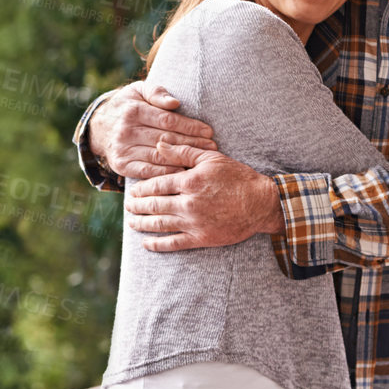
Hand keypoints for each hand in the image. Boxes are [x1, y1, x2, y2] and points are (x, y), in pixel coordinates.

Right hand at [89, 82, 216, 180]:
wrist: (99, 126)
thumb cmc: (127, 105)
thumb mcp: (137, 90)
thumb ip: (156, 92)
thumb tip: (175, 103)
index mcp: (132, 110)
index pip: (167, 121)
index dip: (190, 127)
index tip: (209, 132)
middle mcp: (126, 131)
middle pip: (166, 140)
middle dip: (191, 144)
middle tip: (212, 148)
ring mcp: (122, 150)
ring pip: (159, 156)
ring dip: (182, 159)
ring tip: (201, 161)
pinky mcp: (121, 165)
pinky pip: (147, 171)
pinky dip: (165, 173)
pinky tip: (182, 172)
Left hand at [124, 140, 282, 250]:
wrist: (261, 204)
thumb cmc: (238, 177)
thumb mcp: (211, 158)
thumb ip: (183, 150)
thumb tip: (159, 143)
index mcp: (189, 181)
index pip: (156, 185)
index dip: (141, 188)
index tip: (132, 190)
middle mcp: (188, 203)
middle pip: (154, 205)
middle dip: (137, 206)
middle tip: (127, 206)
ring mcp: (193, 223)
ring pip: (159, 224)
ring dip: (142, 224)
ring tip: (132, 222)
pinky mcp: (201, 239)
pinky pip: (173, 243)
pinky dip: (157, 244)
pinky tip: (146, 243)